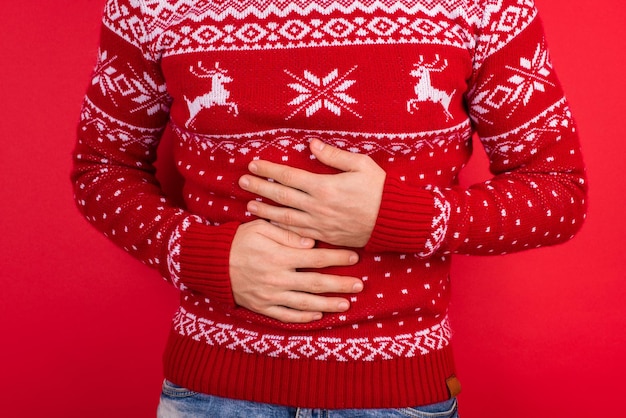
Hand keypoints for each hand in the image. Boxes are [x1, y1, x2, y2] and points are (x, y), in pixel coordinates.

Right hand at [229, 219, 363, 322]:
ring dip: (328, 304)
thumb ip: (287, 234)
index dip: (337, 257)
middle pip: (316, 283)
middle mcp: (278, 278)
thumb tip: (312, 243)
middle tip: (360, 285)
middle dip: (340, 284)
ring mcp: (271, 295)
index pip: (316, 257)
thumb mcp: (261, 229)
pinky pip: (287, 315)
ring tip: (346, 304)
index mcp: (280, 256)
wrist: (211, 264)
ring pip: (306, 303)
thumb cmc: (238, 241)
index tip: (354, 257)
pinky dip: (304, 317)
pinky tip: (318, 315)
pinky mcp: (263, 307)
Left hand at [238, 139, 385, 247]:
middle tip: (242, 181)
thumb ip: (334, 155)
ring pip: (285, 218)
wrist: (393, 221)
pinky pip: (297, 233)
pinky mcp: (325, 236)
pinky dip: (282, 229)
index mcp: (324, 186)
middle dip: (259, 188)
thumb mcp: (361, 165)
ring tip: (249, 206)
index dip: (269, 170)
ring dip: (265, 211)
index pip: (289, 176)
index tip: (253, 164)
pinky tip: (271, 226)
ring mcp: (319, 224)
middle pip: (281, 197)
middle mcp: (317, 207)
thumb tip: (312, 144)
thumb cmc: (379, 190)